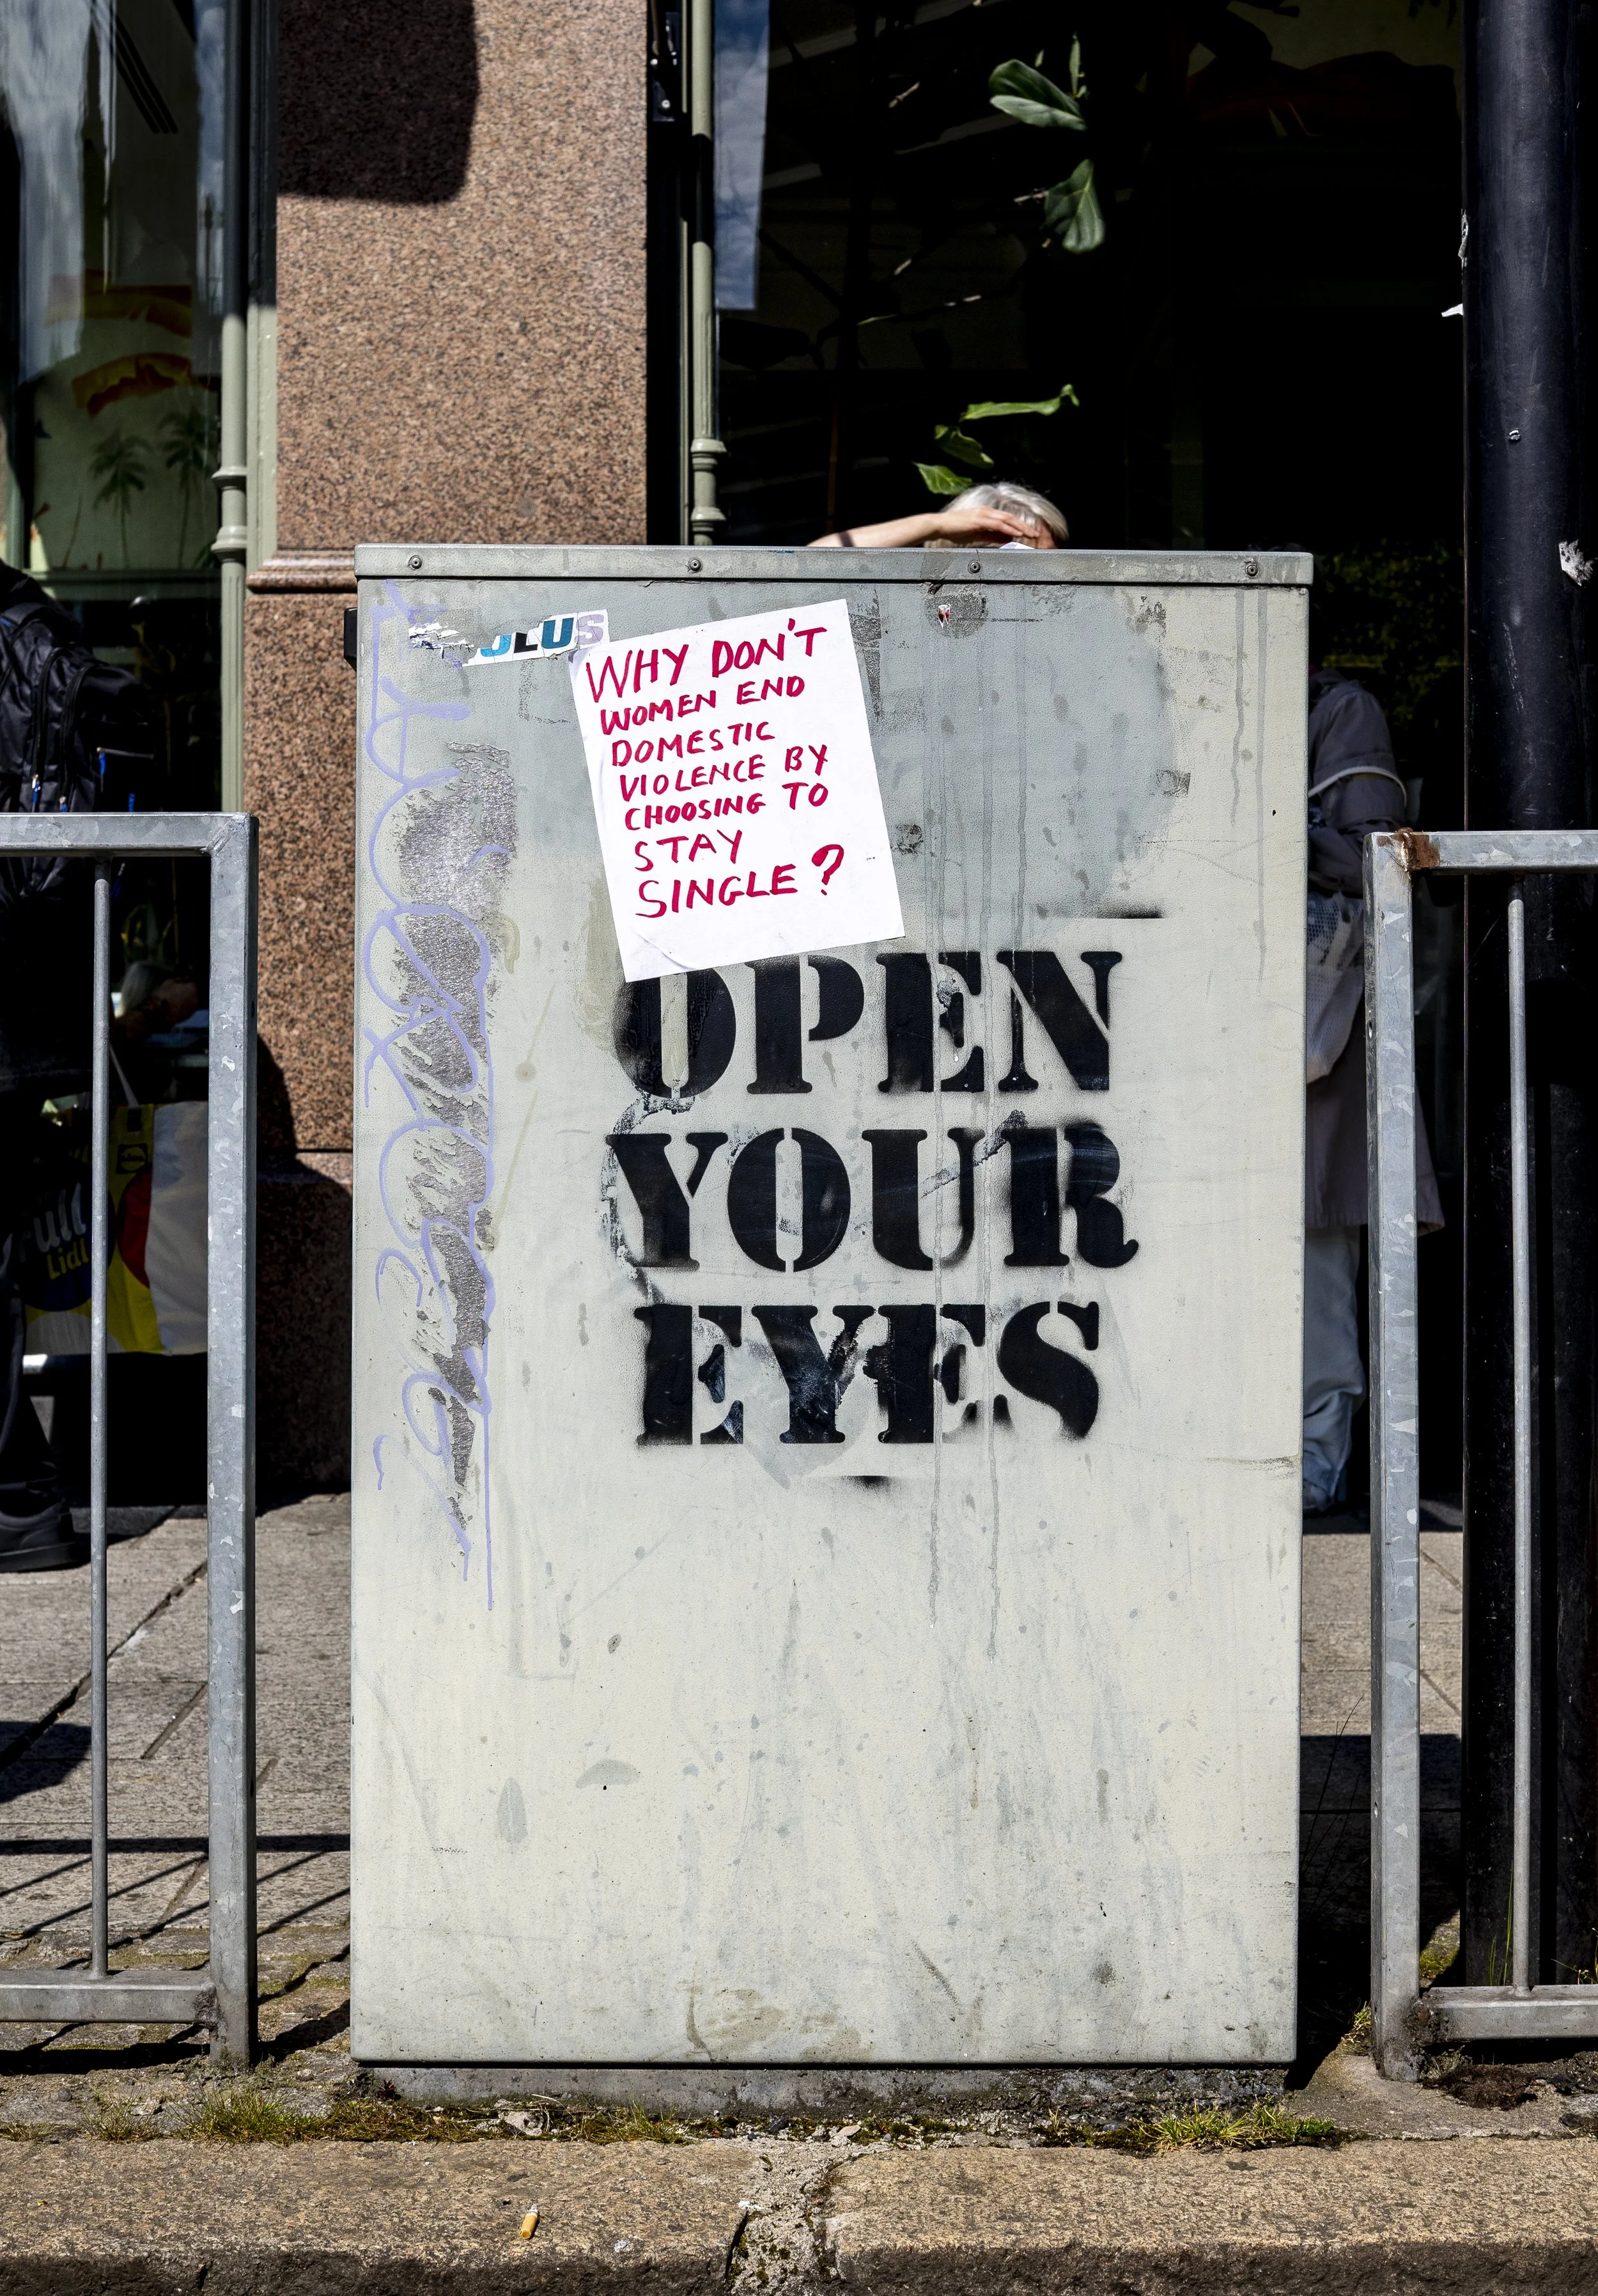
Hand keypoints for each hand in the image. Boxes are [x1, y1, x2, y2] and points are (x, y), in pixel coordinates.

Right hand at [924, 502, 1055, 548]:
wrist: (941, 525)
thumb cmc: (955, 530)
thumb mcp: (978, 535)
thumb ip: (992, 536)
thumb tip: (1007, 540)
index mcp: (987, 514)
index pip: (1007, 520)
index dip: (1019, 526)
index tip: (1029, 533)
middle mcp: (987, 511)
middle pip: (1011, 518)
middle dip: (1025, 526)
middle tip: (1035, 534)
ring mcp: (984, 514)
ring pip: (1007, 520)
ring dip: (1021, 527)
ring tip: (1031, 535)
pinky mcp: (980, 519)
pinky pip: (999, 525)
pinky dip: (1009, 529)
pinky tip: (1017, 534)